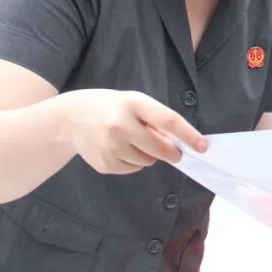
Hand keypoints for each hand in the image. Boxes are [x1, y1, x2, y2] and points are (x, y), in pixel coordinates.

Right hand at [59, 89, 206, 173]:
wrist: (69, 119)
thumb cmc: (110, 107)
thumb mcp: (133, 102)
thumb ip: (156, 120)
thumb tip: (178, 144)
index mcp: (133, 104)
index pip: (169, 120)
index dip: (188, 135)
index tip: (202, 146)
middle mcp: (121, 125)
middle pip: (160, 148)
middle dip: (172, 152)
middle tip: (174, 152)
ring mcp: (110, 146)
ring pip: (147, 161)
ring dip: (148, 155)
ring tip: (132, 141)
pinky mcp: (104, 163)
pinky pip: (132, 169)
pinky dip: (133, 162)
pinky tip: (118, 149)